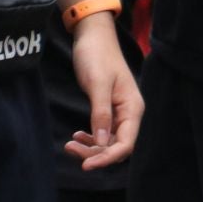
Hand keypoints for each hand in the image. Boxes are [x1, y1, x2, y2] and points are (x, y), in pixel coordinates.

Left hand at [63, 13, 142, 170]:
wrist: (92, 36)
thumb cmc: (97, 55)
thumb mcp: (97, 84)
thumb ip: (100, 113)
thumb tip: (101, 142)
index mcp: (132, 108)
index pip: (125, 144)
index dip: (107, 158)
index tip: (86, 165)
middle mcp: (129, 113)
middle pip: (116, 146)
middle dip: (95, 154)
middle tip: (70, 150)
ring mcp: (119, 112)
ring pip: (108, 142)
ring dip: (91, 148)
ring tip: (70, 145)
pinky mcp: (108, 109)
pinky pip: (103, 132)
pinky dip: (90, 138)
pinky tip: (77, 136)